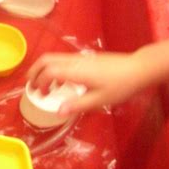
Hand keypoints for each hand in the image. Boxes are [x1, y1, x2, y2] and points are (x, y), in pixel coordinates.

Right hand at [27, 51, 148, 115]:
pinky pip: (63, 59)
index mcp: (76, 71)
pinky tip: (61, 81)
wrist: (137, 69)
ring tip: (43, 85)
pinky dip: (54, 67)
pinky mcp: (85, 58)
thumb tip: (58, 111)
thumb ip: (77, 105)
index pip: (49, 70)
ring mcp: (80, 57)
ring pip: (54, 57)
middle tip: (31, 85)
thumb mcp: (99, 100)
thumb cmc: (120, 86)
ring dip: (44, 68)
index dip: (40, 81)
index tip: (38, 94)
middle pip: (47, 59)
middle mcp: (74, 60)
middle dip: (35, 70)